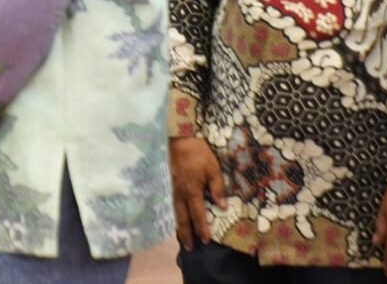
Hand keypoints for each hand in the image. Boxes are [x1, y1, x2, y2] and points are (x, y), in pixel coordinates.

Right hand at [170, 136, 226, 250]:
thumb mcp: (213, 168)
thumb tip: (222, 206)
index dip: (202, 228)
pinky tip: (172, 219)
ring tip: (181, 238)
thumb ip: (217, 188)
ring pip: (173, 213)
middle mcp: (179, 194)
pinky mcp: (164, 184)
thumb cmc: (196, 153)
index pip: (198, 214)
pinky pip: (167, 204)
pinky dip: (170, 215)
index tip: (205, 241)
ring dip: (177, 227)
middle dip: (186, 234)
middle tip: (189, 248)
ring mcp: (169, 189)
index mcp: (192, 191)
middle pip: (182, 218)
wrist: (176, 138)